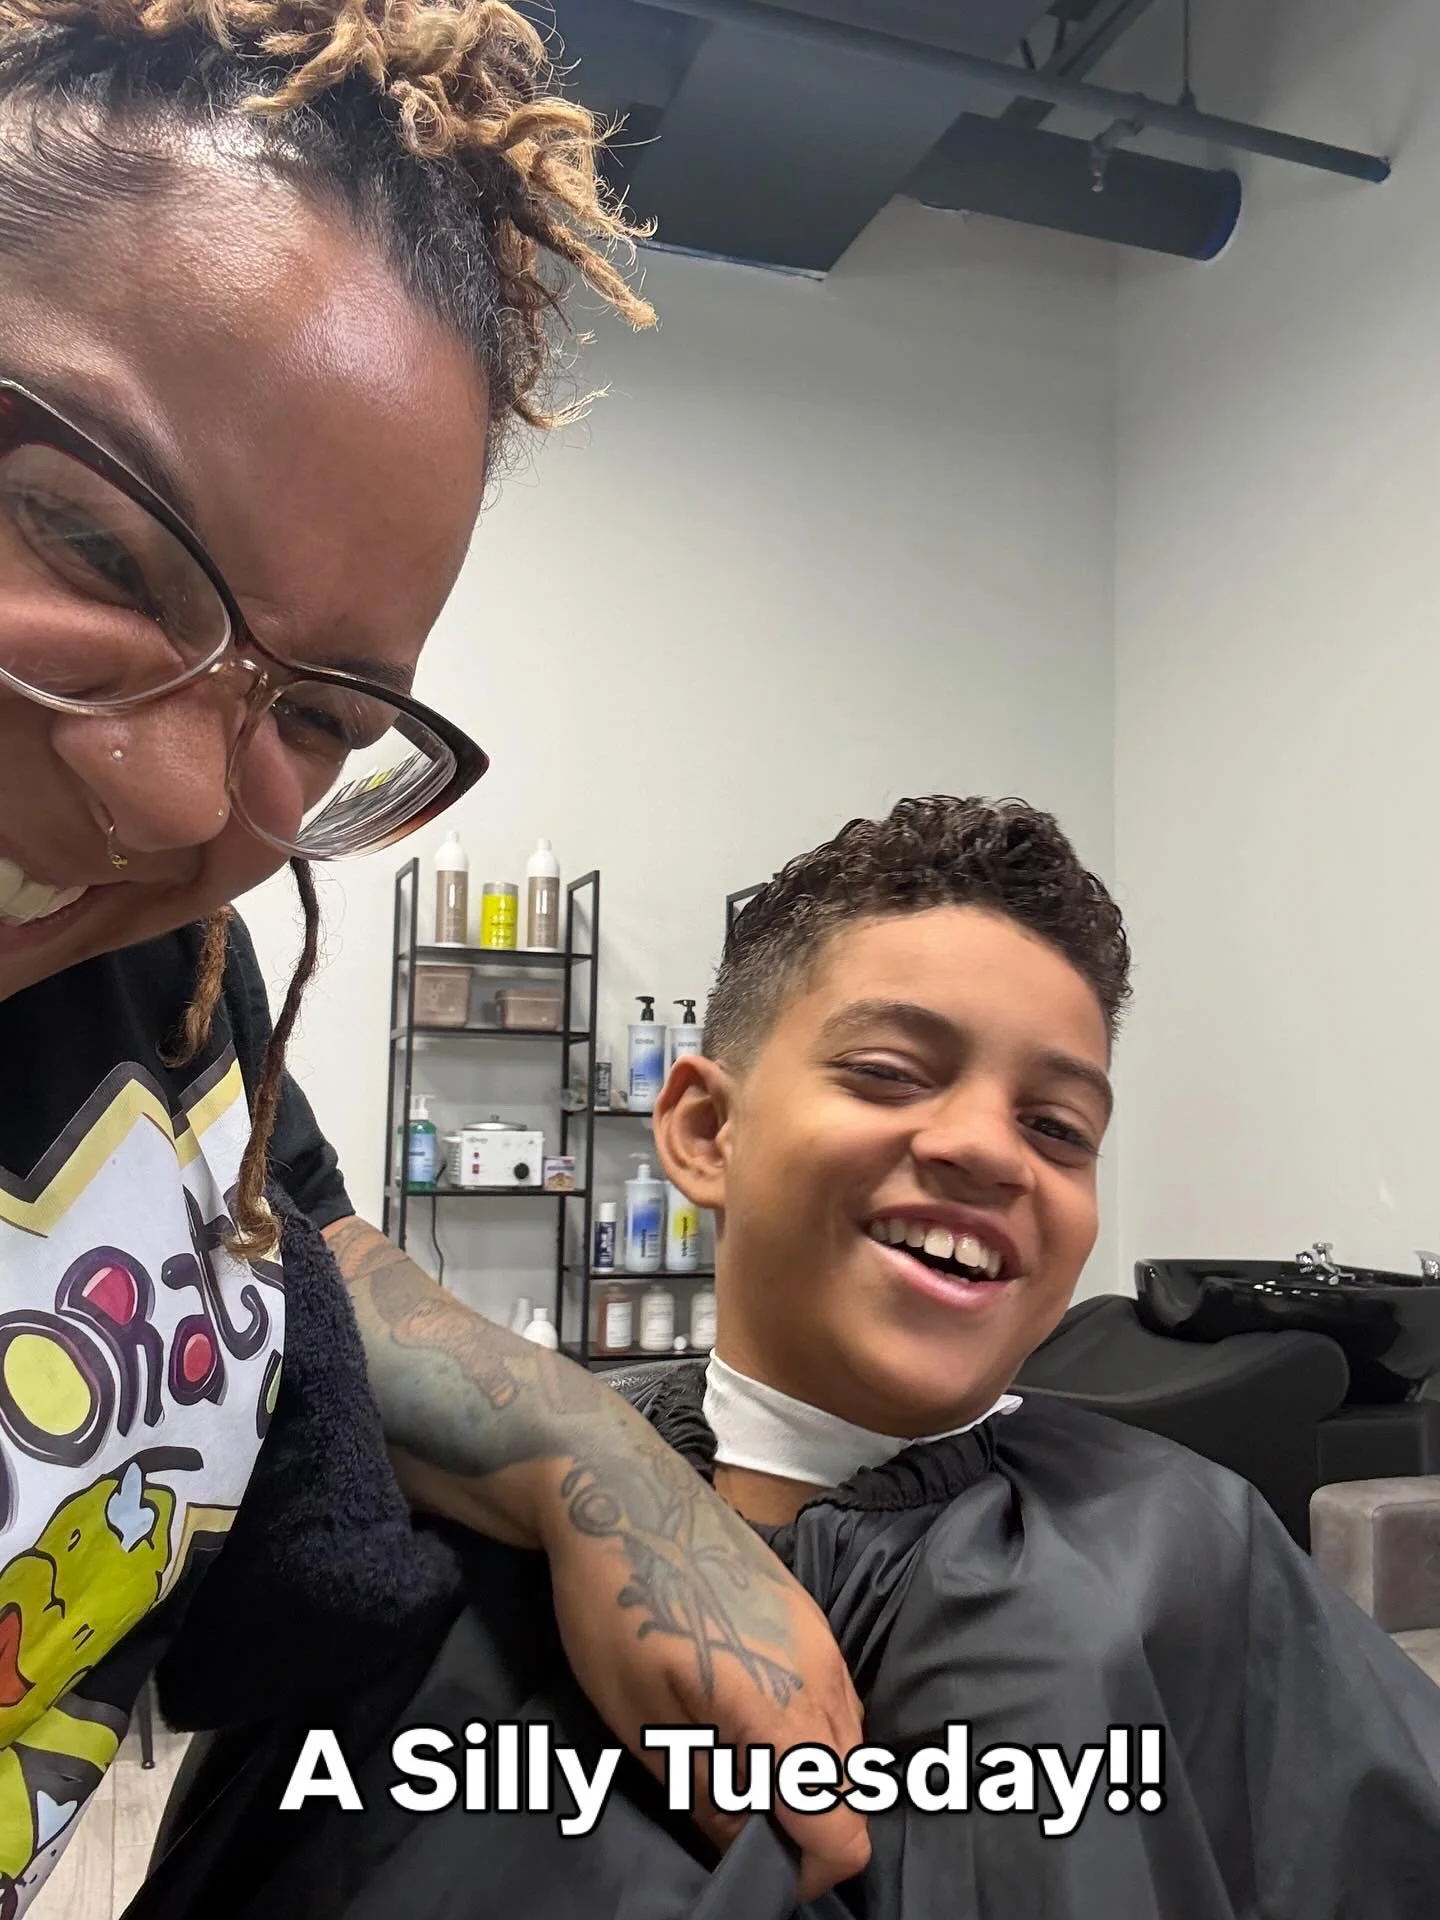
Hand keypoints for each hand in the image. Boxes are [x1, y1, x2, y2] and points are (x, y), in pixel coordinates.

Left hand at [533, 1446, 869, 1901]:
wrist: (617, 1494)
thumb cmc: (616, 1608)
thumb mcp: (641, 1721)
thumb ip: (706, 1795)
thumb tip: (745, 1853)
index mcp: (785, 1711)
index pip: (843, 1832)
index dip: (803, 1872)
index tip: (750, 1867)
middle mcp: (823, 1674)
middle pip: (851, 1792)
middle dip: (803, 1825)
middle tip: (731, 1817)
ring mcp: (822, 1637)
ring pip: (847, 1744)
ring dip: (804, 1775)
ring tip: (730, 1765)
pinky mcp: (809, 1613)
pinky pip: (834, 1698)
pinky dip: (804, 1730)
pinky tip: (741, 1715)